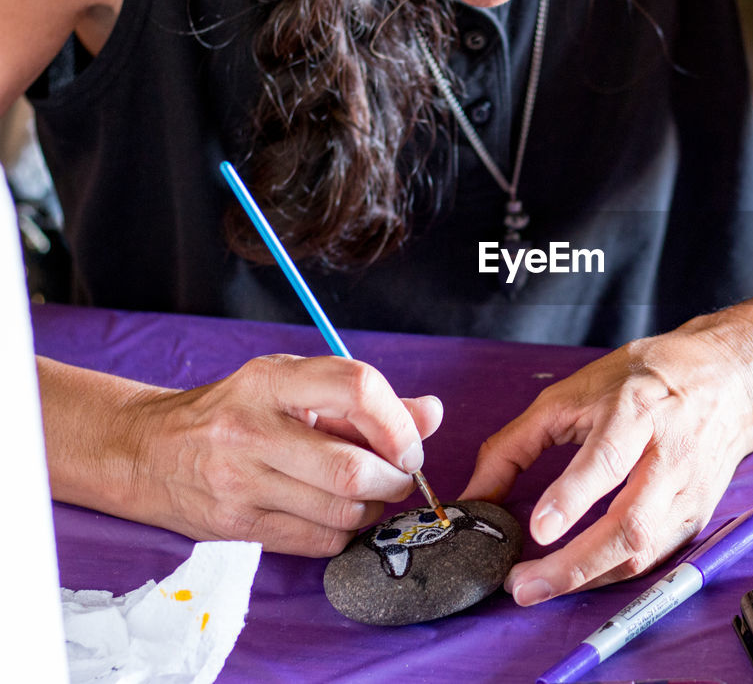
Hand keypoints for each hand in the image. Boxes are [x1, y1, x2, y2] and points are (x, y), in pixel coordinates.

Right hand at [48, 354, 441, 555]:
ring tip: (367, 492)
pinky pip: (321, 542)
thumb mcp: (294, 387)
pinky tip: (336, 514)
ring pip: (343, 511)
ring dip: (374, 508)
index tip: (408, 443)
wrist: (148, 451)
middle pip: (353, 467)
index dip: (397, 423)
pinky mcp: (236, 528)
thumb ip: (366, 401)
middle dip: (395, 478)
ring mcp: (239, 483)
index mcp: (271, 381)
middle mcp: (251, 430)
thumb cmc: (236, 411)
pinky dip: (345, 532)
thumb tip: (432, 414)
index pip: (356, 388)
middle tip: (398, 475)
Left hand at [459, 320, 752, 605]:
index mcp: (638, 411)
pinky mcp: (697, 515)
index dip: (573, 497)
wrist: (730, 379)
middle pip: (629, 524)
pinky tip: (578, 578)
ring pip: (642, 551)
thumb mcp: (574, 392)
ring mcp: (689, 490)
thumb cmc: (647, 378)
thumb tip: (475, 495)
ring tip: (538, 588)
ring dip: (588, 579)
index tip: (539, 528)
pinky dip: (612, 575)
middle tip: (523, 584)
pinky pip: (653, 558)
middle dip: (574, 564)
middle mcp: (670, 454)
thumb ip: (518, 443)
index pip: (607, 460)